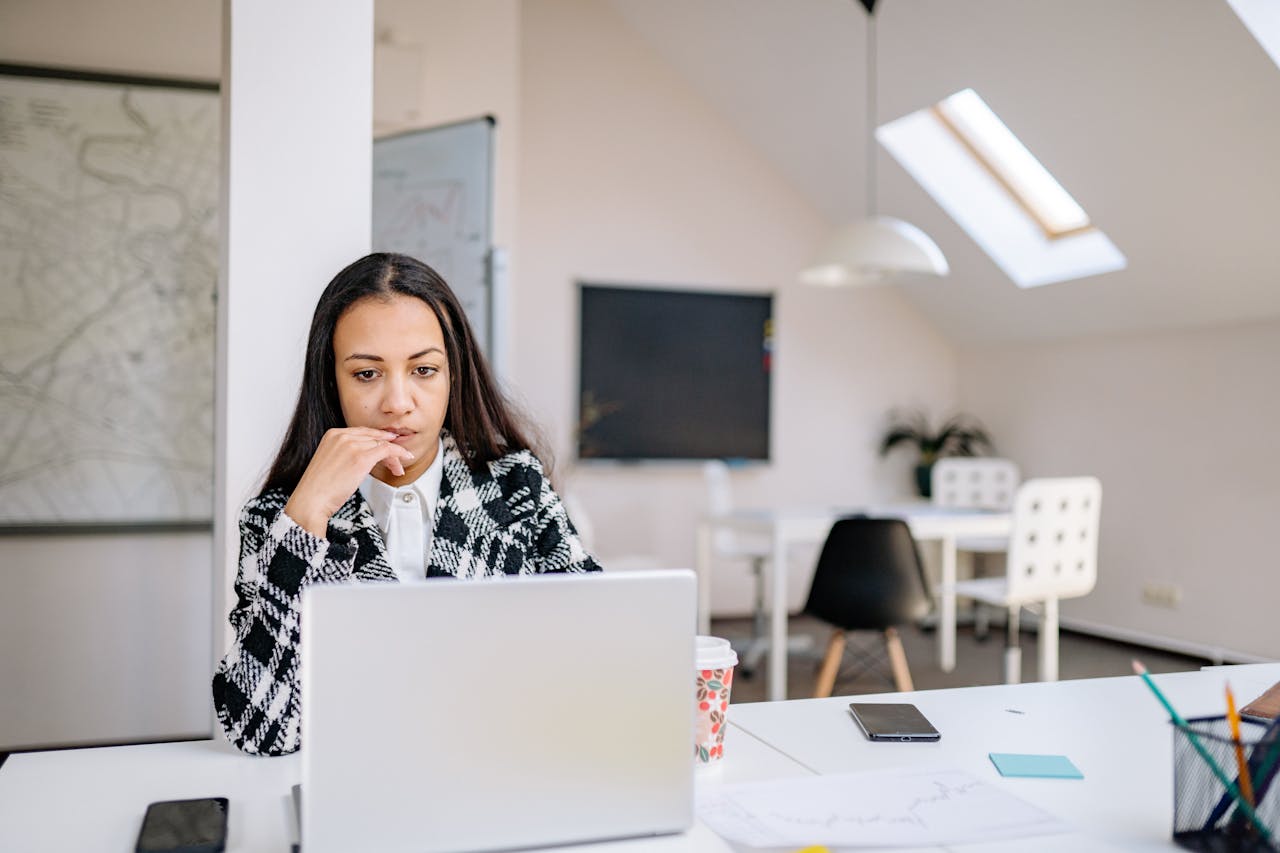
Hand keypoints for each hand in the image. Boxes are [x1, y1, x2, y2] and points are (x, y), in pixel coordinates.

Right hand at [283, 427, 414, 537]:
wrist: (311, 500)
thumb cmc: (318, 488)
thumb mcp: (330, 462)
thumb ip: (344, 453)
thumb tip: (364, 456)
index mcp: (332, 434)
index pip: (363, 432)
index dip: (378, 439)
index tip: (389, 444)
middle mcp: (342, 436)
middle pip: (374, 437)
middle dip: (388, 448)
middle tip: (397, 459)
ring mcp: (352, 445)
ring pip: (382, 444)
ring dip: (394, 456)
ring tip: (397, 468)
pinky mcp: (361, 458)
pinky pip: (387, 450)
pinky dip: (399, 453)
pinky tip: (403, 461)